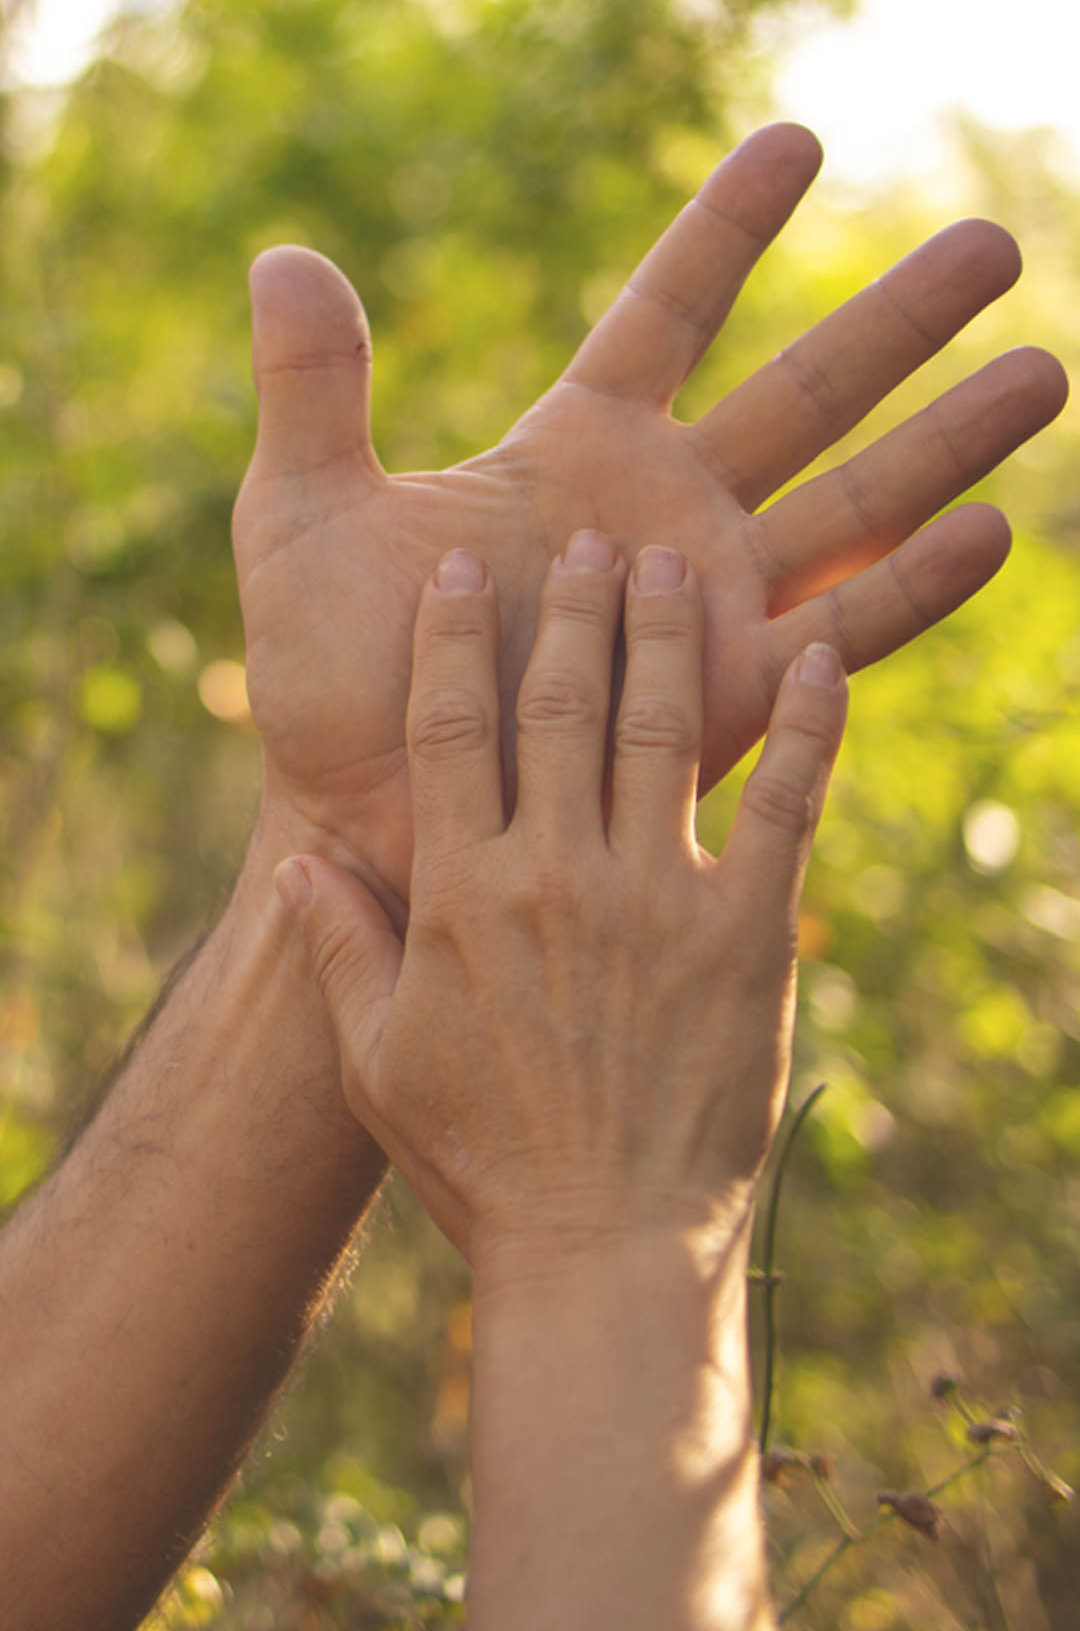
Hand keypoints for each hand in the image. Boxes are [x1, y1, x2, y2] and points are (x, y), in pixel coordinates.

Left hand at [233, 122, 1065, 903]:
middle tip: (996, 243)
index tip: (803, 138)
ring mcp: (712, 604)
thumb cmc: (327, 675)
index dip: (730, 228)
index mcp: (575, 448)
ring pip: (857, 501)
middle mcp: (665, 512)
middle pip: (805, 391)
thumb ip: (312, 390)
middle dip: (899, 317)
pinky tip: (994, 534)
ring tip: (1046, 367)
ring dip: (950, 438)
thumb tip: (283, 248)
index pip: (668, 312)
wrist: (368, 815)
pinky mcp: (733, 700)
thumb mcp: (304, 517)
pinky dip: (914, 588)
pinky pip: (842, 634)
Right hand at [277, 531, 847, 1259]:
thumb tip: (295, 866)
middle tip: (589, 540)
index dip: (458, 639)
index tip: (467, 572)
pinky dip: (812, 722)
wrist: (607, 1249)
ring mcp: (659, 898)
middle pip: (562, 704)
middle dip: (573, 608)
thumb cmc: (482, 1161)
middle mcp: (557, 874)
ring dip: (667, 635)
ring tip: (670, 567)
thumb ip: (338, 950)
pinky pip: (790, 804)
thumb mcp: (376, 1060)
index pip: (451, 728)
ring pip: (663, 727)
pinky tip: (824, 651)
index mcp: (462, 893)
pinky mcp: (749, 935)